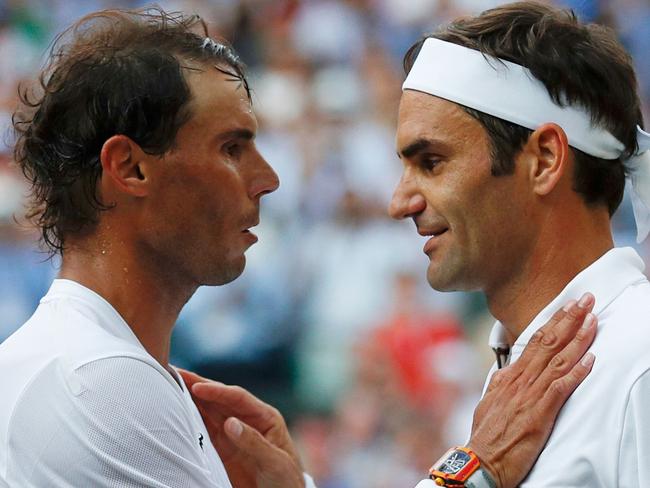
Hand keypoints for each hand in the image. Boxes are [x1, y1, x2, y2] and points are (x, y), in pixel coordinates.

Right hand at [178, 370, 304, 487]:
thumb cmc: (286, 480)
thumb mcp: (275, 461)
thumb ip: (254, 442)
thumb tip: (230, 423)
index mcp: (264, 417)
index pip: (238, 397)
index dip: (217, 391)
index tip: (197, 387)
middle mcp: (246, 420)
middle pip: (219, 399)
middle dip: (198, 386)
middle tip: (176, 372)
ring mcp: (232, 434)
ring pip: (208, 412)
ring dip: (190, 399)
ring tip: (170, 385)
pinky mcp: (221, 449)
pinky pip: (203, 431)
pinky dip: (189, 421)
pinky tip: (176, 412)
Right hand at [467, 294, 596, 487]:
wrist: (480, 459)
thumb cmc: (486, 434)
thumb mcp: (489, 401)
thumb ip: (501, 383)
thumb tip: (507, 370)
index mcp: (509, 376)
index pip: (535, 341)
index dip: (555, 321)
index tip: (568, 306)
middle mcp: (520, 380)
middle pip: (548, 343)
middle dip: (569, 319)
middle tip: (586, 300)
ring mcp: (529, 395)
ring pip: (557, 360)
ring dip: (577, 339)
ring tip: (592, 320)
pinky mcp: (538, 413)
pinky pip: (560, 388)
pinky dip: (576, 373)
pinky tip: (590, 361)